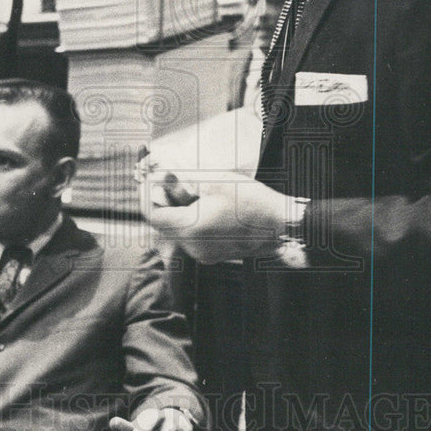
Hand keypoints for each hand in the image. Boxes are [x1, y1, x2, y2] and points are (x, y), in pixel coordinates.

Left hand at [148, 171, 286, 263]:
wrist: (282, 226)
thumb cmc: (253, 203)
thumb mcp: (216, 182)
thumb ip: (185, 180)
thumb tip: (164, 176)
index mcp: (191, 229)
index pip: (153, 215)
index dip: (148, 195)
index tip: (150, 180)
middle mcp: (193, 247)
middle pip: (165, 223)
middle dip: (166, 199)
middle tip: (174, 178)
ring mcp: (204, 254)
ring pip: (179, 229)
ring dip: (181, 209)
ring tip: (197, 190)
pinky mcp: (214, 255)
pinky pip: (194, 236)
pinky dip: (193, 219)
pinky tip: (209, 204)